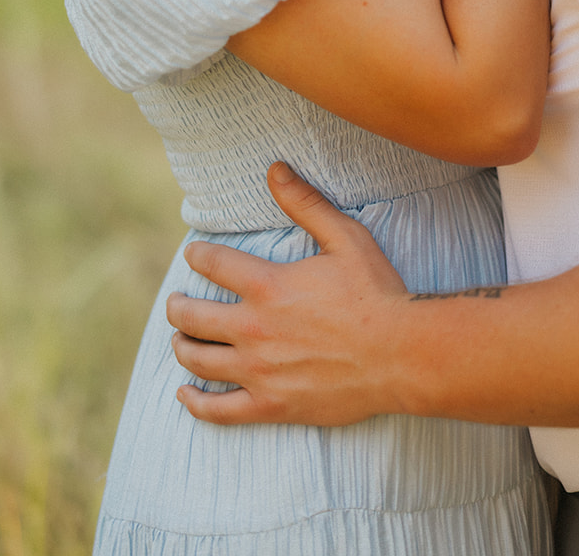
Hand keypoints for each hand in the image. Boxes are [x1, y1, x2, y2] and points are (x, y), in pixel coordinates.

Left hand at [167, 163, 408, 424]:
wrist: (401, 355)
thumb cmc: (376, 293)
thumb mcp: (346, 237)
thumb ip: (306, 204)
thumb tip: (275, 169)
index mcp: (269, 286)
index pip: (213, 264)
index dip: (198, 255)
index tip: (193, 254)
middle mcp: (254, 329)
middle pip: (193, 317)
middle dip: (178, 306)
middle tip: (177, 302)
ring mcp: (259, 371)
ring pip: (199, 361)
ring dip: (182, 347)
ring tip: (180, 340)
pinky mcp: (271, 405)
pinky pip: (218, 409)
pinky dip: (195, 402)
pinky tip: (186, 394)